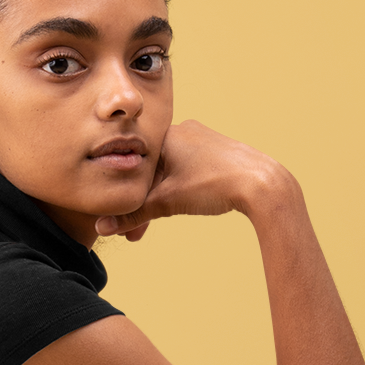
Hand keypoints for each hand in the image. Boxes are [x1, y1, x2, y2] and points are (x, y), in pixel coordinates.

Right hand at [95, 120, 293, 239]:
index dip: (124, 199)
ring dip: (158, 201)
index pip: (133, 167)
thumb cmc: (214, 184)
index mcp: (164, 134)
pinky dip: (177, 190)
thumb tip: (103, 228)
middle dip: (141, 206)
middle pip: (150, 172)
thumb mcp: (167, 202)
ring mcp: (200, 138)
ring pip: (168, 173)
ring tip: (155, 227)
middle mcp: (181, 129)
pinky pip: (186, 169)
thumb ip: (133, 215)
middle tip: (135, 235)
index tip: (120, 224)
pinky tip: (180, 206)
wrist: (261, 183)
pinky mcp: (216, 150)